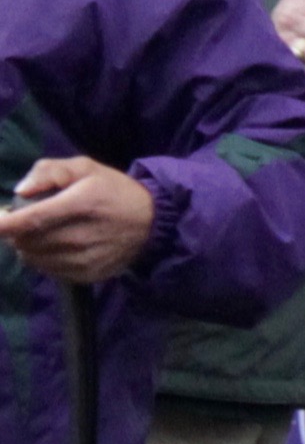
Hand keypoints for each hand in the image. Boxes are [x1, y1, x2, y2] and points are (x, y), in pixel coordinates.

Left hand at [0, 157, 154, 281]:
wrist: (150, 222)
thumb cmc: (114, 190)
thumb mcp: (87, 168)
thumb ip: (51, 171)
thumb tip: (20, 191)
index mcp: (82, 202)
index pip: (34, 218)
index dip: (6, 224)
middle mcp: (80, 234)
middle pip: (28, 241)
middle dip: (17, 231)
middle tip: (25, 219)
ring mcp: (82, 259)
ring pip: (33, 257)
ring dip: (28, 245)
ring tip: (41, 232)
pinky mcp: (84, 276)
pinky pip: (47, 270)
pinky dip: (42, 258)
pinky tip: (54, 245)